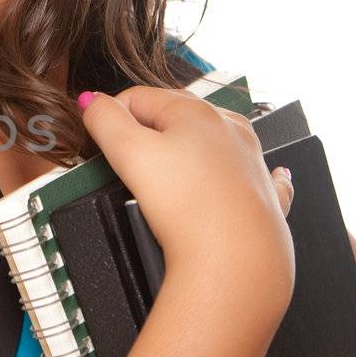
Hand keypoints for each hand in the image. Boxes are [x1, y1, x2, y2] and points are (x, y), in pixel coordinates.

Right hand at [79, 86, 295, 314]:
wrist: (237, 259)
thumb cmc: (188, 206)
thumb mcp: (129, 154)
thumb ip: (104, 120)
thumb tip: (92, 100)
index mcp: (196, 111)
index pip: (138, 97)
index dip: (112, 118)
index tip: (103, 144)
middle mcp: (229, 127)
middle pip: (176, 116)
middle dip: (149, 134)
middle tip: (129, 168)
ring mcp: (250, 159)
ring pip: (211, 142)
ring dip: (189, 149)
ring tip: (166, 184)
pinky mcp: (264, 192)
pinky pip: (249, 172)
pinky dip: (237, 171)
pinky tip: (230, 179)